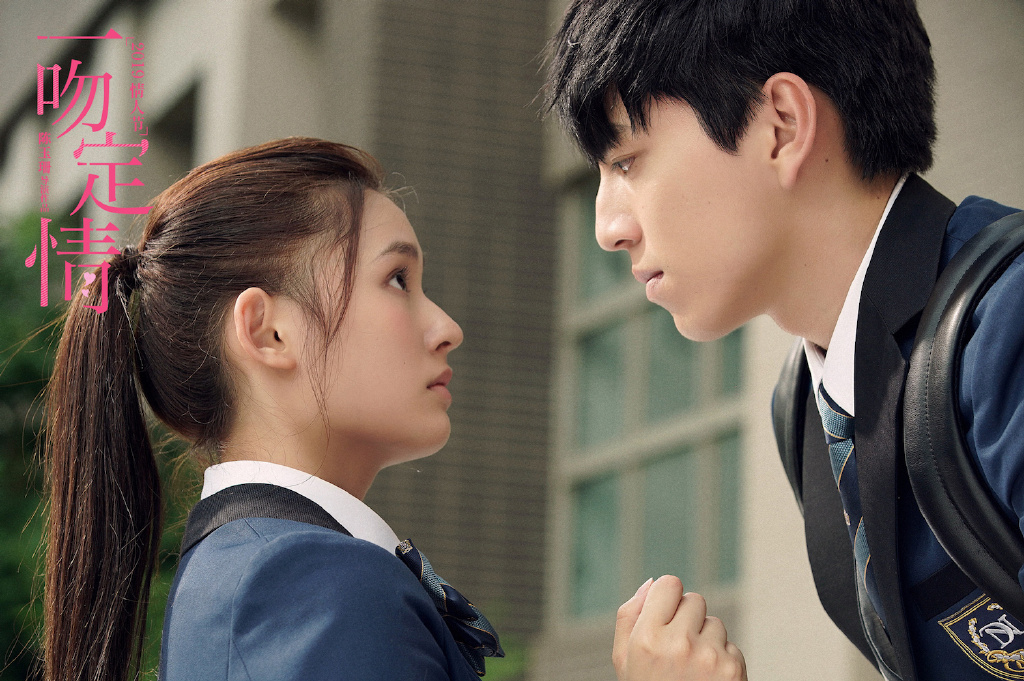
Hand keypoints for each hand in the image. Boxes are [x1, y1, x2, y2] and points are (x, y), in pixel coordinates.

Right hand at [613, 575, 745, 680]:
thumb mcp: (625, 659)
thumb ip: (630, 616)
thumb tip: (652, 582)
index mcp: (647, 638)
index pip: (669, 584)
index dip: (667, 599)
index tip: (665, 616)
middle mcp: (678, 644)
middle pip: (694, 600)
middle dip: (688, 619)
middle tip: (677, 650)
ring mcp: (709, 656)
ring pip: (715, 623)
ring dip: (706, 640)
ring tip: (691, 669)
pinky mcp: (734, 668)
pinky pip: (731, 645)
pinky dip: (722, 660)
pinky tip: (707, 680)